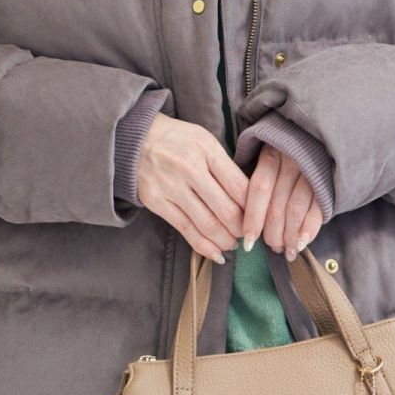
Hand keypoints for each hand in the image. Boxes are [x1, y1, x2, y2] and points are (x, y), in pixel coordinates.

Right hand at [135, 113, 247, 263]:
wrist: (135, 139)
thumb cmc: (178, 140)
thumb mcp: (206, 142)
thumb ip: (225, 166)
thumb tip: (248, 199)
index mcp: (207, 150)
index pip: (239, 186)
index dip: (254, 208)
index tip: (259, 218)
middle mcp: (190, 169)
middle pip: (226, 209)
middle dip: (242, 228)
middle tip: (248, 235)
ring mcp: (172, 188)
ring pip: (207, 224)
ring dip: (226, 240)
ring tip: (233, 243)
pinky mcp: (157, 203)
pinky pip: (186, 230)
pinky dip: (204, 246)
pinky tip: (216, 254)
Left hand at [240, 143, 324, 260]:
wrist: (322, 136)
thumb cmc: (286, 152)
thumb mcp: (267, 154)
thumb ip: (256, 179)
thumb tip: (239, 216)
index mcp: (271, 155)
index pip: (258, 190)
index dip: (252, 219)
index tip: (247, 242)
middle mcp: (291, 162)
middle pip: (276, 206)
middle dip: (272, 234)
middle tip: (272, 248)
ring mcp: (311, 172)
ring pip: (295, 211)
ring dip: (290, 236)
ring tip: (288, 251)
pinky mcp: (327, 182)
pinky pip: (317, 210)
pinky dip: (310, 229)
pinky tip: (303, 243)